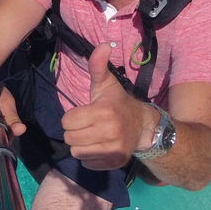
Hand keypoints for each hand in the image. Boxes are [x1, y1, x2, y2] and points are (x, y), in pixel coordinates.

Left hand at [61, 44, 150, 170]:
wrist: (143, 126)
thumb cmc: (118, 103)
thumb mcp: (106, 84)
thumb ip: (98, 66)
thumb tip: (102, 45)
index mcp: (103, 111)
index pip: (67, 121)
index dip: (72, 117)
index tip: (84, 114)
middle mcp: (109, 132)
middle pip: (70, 138)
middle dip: (75, 132)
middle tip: (88, 126)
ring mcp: (113, 149)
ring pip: (77, 152)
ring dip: (81, 145)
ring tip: (92, 136)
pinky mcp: (115, 162)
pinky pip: (87, 163)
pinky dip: (90, 157)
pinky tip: (99, 147)